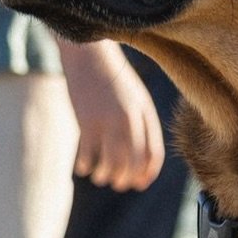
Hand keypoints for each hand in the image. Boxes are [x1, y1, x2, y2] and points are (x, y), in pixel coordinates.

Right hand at [58, 43, 165, 191]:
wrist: (89, 54)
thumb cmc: (113, 79)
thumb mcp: (136, 98)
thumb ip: (142, 125)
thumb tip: (141, 160)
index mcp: (146, 114)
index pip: (154, 155)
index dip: (147, 174)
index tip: (139, 184)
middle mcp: (130, 120)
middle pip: (134, 163)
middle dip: (126, 180)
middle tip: (117, 184)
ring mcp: (108, 122)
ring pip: (112, 164)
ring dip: (105, 176)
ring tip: (100, 177)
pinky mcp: (86, 121)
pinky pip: (88, 155)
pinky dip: (86, 166)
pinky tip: (83, 168)